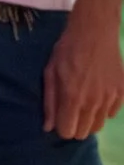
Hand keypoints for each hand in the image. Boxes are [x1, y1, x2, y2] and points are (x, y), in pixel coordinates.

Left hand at [44, 12, 123, 139]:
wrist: (94, 33)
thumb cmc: (66, 52)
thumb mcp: (50, 74)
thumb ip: (50, 103)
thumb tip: (48, 128)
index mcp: (72, 98)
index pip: (68, 132)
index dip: (62, 128)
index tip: (60, 119)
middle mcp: (94, 102)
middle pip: (85, 132)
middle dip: (75, 126)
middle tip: (71, 111)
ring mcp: (111, 97)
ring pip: (100, 125)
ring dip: (90, 119)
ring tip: (83, 103)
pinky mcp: (123, 91)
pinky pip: (113, 112)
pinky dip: (105, 109)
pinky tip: (97, 96)